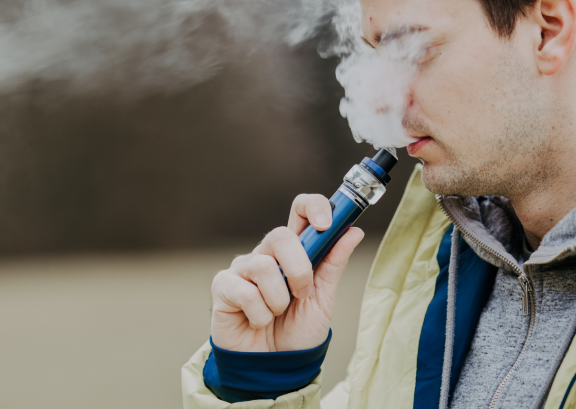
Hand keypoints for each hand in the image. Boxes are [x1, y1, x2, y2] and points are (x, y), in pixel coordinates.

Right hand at [210, 194, 364, 351]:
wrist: (275, 369)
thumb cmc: (297, 333)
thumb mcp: (323, 299)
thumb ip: (333, 264)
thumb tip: (353, 231)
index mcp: (294, 252)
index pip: (300, 210)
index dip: (313, 206)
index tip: (326, 223)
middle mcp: (266, 254)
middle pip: (280, 235)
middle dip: (299, 269)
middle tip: (303, 294)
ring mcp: (242, 269)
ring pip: (263, 266)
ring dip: (279, 300)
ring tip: (277, 315)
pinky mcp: (223, 287)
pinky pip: (245, 290)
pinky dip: (259, 313)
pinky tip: (257, 322)